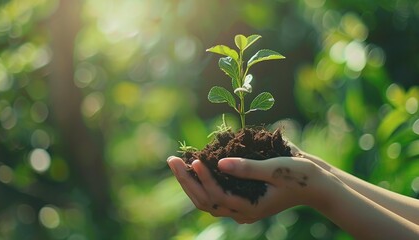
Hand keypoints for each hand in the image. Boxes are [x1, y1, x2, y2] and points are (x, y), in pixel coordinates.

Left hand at [167, 156, 330, 222]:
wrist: (316, 184)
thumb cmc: (300, 176)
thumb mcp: (276, 169)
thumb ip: (248, 168)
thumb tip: (219, 163)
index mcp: (250, 208)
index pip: (217, 196)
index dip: (203, 178)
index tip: (195, 158)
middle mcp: (242, 211)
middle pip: (205, 201)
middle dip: (186, 180)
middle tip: (172, 159)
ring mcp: (241, 206)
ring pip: (207, 200)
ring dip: (190, 182)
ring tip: (176, 163)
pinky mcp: (242, 197)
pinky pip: (215, 193)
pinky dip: (202, 181)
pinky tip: (195, 166)